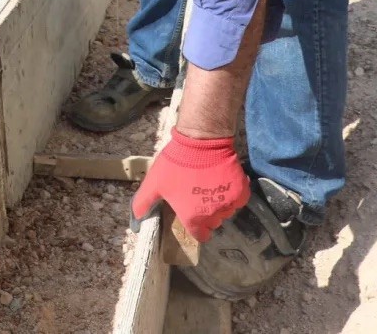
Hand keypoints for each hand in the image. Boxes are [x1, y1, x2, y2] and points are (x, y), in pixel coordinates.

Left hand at [131, 128, 249, 241]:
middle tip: (200, 197)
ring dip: (221, 204)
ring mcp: (228, 203)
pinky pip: (239, 200)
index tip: (196, 218)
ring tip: (212, 188)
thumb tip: (136, 221)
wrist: (200, 141)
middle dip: (208, 215)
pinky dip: (234, 195)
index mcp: (193, 218)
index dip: (198, 229)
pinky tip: (225, 183)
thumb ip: (143, 203)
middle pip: (214, 223)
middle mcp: (213, 215)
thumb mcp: (154, 183)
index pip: (200, 235)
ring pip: (227, 212)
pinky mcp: (241, 191)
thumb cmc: (176, 163)